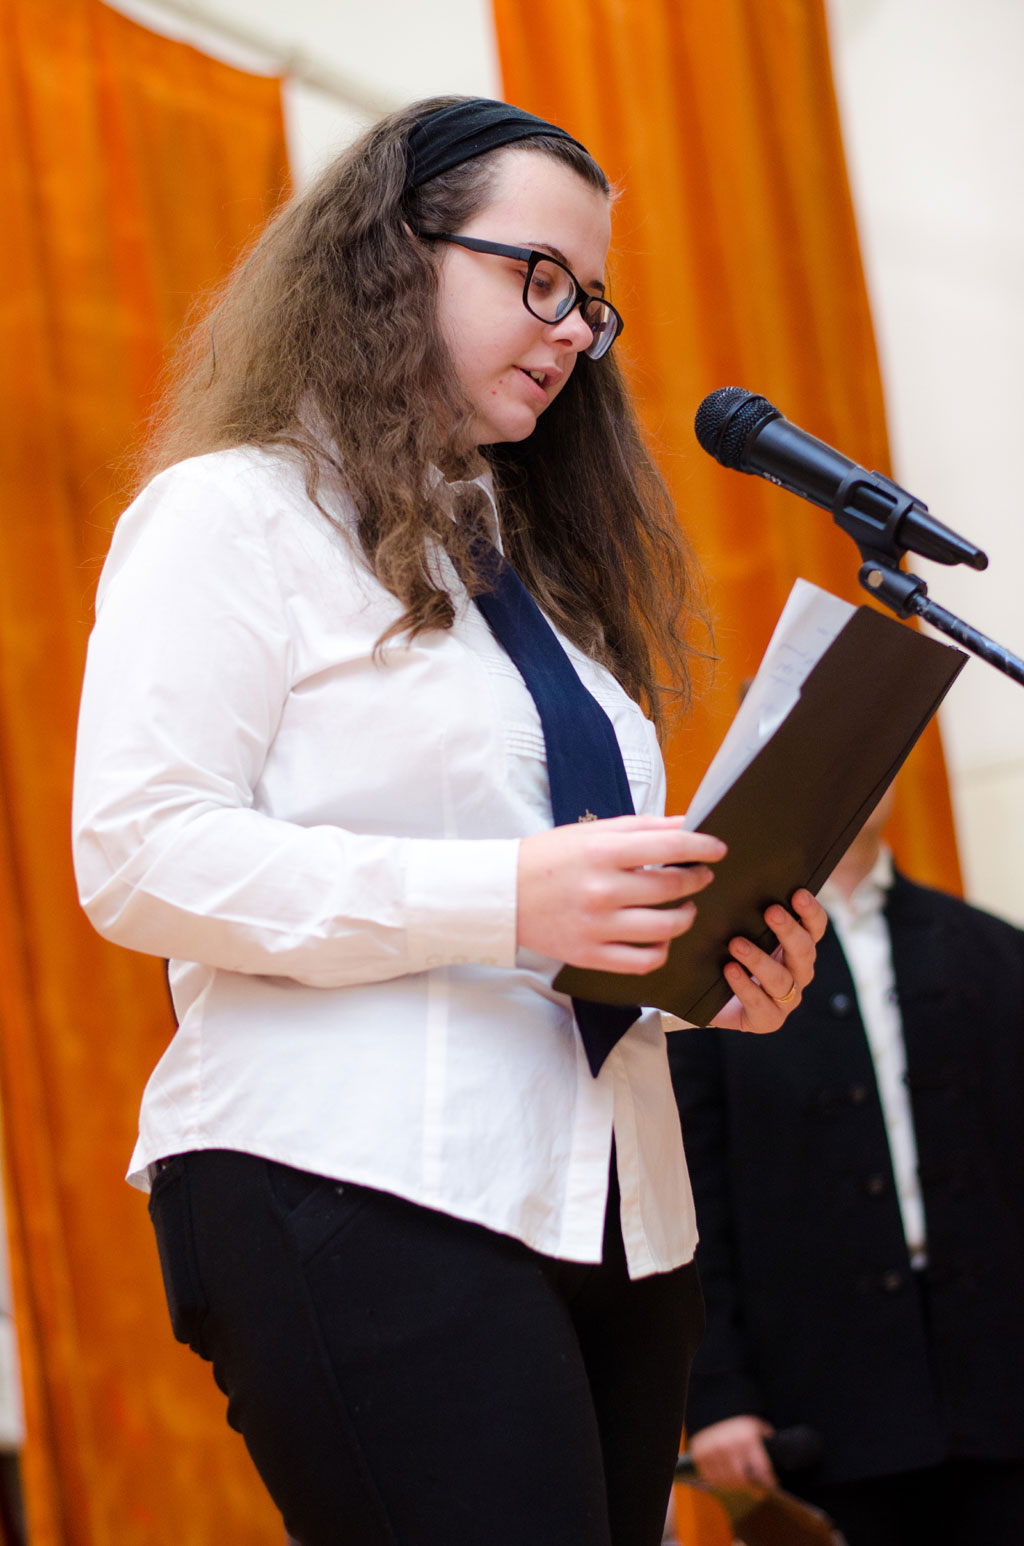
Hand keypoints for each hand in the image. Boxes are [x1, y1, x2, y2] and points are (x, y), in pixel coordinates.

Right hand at [517, 816, 725, 973]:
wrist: (501, 895)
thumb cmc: (547, 859)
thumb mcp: (591, 832)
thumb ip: (641, 828)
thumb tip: (686, 824)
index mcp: (602, 851)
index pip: (670, 846)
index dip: (703, 847)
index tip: (717, 849)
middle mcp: (602, 889)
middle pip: (672, 887)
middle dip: (697, 879)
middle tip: (701, 875)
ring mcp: (597, 926)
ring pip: (665, 927)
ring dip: (685, 915)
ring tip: (684, 907)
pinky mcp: (590, 955)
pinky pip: (643, 960)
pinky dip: (661, 950)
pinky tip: (661, 937)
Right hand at [689, 1415, 776, 1490]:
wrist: (713, 1408)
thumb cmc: (740, 1421)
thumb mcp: (757, 1427)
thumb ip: (766, 1447)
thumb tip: (774, 1476)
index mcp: (746, 1438)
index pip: (761, 1470)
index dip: (768, 1481)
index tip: (771, 1485)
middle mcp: (728, 1446)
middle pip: (743, 1479)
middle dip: (752, 1486)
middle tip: (756, 1488)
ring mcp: (712, 1451)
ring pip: (727, 1481)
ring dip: (736, 1485)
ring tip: (741, 1481)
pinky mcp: (699, 1456)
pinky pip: (712, 1479)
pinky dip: (720, 1481)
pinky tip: (727, 1477)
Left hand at [710, 890, 826, 1034]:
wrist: (711, 1002)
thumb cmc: (731, 959)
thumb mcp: (742, 934)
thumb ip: (749, 914)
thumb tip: (742, 877)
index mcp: (799, 948)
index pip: (815, 928)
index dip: (810, 912)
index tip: (798, 893)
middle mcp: (799, 973)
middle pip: (803, 951)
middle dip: (789, 930)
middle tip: (771, 912)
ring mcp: (787, 1000)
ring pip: (781, 979)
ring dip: (759, 959)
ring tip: (736, 944)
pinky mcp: (768, 1020)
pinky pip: (760, 1003)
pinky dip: (745, 986)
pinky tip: (730, 970)